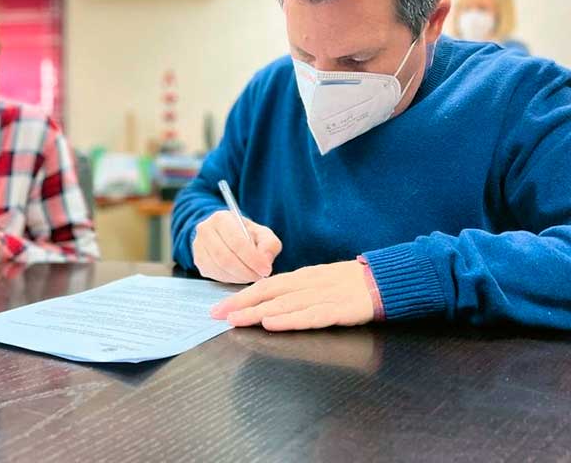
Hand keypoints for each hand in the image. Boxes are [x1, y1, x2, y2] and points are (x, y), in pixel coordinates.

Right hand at [192, 211, 281, 283]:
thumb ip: (269, 244)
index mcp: (221, 218)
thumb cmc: (245, 234)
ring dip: (239, 276)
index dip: (252, 258)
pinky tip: (240, 275)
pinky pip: (215, 275)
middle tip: (259, 276)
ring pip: (220, 268)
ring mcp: (199, 246)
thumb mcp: (262, 234)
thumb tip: (265, 260)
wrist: (226, 235)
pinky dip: (231, 279)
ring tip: (252, 275)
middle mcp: (205, 230)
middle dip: (246, 271)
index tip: (265, 269)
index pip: (236, 242)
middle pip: (225, 258)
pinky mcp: (198, 261)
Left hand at [210, 260, 373, 330]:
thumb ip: (296, 290)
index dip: (241, 296)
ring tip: (236, 319)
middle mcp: (308, 284)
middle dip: (240, 304)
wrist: (385, 279)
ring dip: (257, 312)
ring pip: (284, 305)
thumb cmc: (351, 283)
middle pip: (269, 294)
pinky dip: (289, 320)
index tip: (220, 306)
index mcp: (302, 277)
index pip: (265, 286)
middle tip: (216, 314)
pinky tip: (272, 324)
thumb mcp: (319, 281)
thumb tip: (267, 302)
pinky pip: (310, 316)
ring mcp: (323, 296)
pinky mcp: (339, 310)